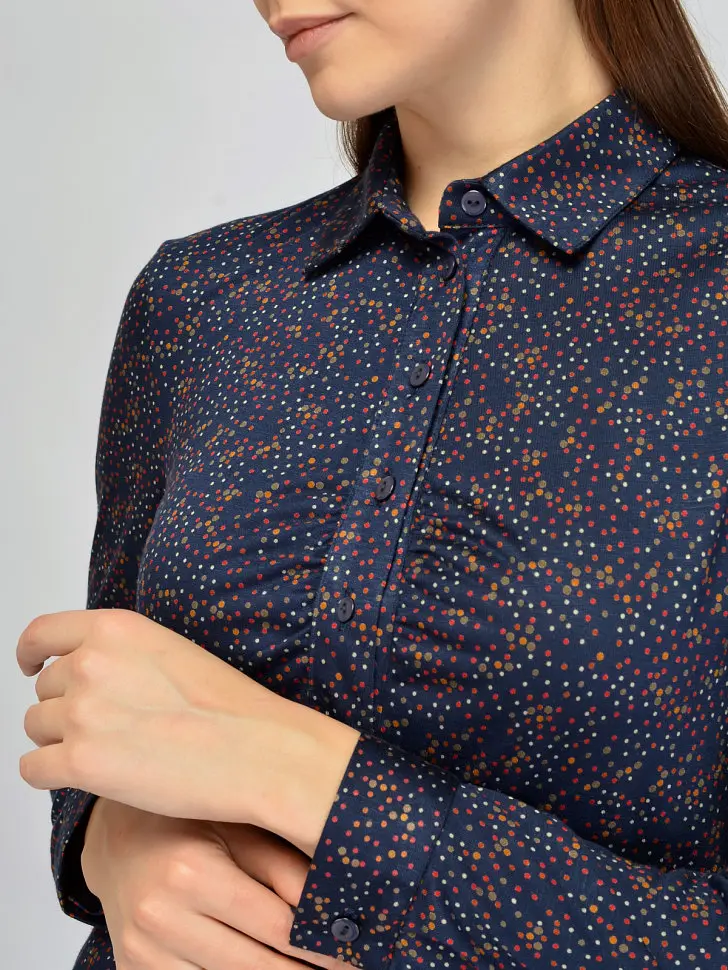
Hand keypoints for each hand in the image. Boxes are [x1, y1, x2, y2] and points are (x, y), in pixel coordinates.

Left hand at [17, 608, 358, 838]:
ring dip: (60, 742)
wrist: (257, 750)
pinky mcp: (81, 763)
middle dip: (65, 708)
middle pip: (45, 689)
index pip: (42, 634)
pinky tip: (86, 778)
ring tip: (110, 753)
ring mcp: (82, 712)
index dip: (31, 654)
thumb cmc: (229, 706)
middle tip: (107, 729)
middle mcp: (91, 663)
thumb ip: (121, 652)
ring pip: (35, 728)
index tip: (31, 666)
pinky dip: (51, 776)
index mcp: (115, 629)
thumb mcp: (171, 650)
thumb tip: (88, 672)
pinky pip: (32, 769)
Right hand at [82, 796, 354, 969]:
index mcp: (192, 871)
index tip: (354, 957)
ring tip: (308, 969)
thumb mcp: (241, 828)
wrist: (115, 833)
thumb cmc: (190, 821)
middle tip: (344, 968)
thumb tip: (335, 909)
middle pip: (253, 967)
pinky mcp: (131, 967)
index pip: (276, 928)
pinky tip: (264, 967)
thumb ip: (286, 868)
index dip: (322, 949)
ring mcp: (140, 948)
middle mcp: (159, 914)